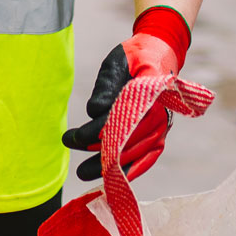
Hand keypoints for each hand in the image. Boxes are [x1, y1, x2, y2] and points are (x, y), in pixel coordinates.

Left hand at [62, 7, 190, 181]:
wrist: (160, 54)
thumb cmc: (135, 58)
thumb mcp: (117, 62)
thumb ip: (106, 86)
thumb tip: (93, 111)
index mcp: (152, 93)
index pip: (123, 118)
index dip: (100, 131)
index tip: (78, 136)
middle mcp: (162, 115)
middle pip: (129, 140)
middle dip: (99, 151)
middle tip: (72, 150)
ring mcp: (163, 127)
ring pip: (136, 153)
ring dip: (110, 166)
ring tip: (82, 172)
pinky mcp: (160, 135)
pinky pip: (148, 158)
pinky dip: (131, 171)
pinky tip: (113, 181)